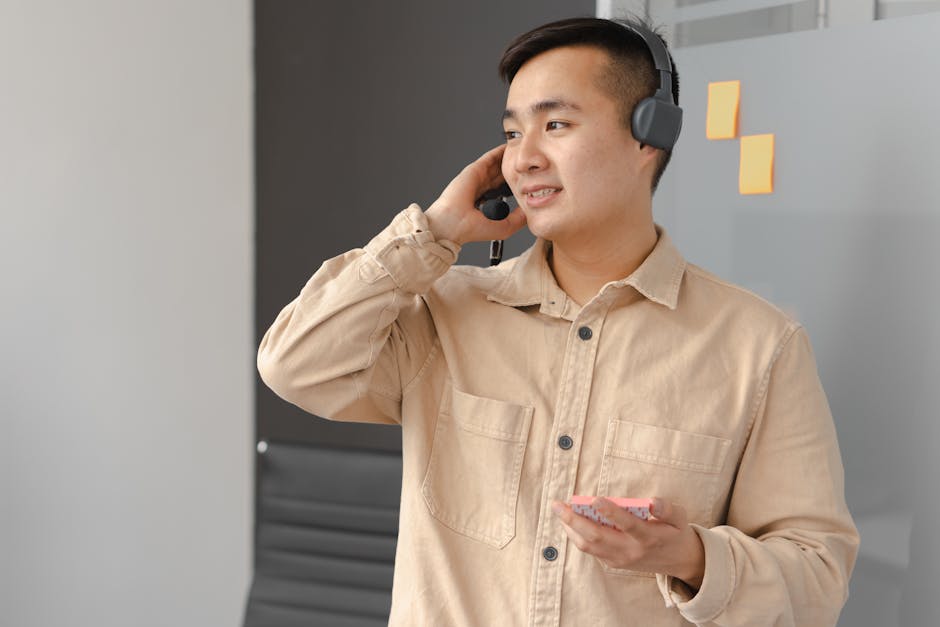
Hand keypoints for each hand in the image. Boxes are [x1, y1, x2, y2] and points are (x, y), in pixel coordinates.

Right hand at [425, 145, 526, 244]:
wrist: (454, 223)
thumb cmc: (473, 229)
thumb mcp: (505, 227)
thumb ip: (519, 218)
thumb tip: (532, 208)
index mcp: (489, 203)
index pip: (505, 190)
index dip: (518, 184)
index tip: (532, 181)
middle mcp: (484, 189)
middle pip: (503, 175)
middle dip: (516, 170)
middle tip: (530, 165)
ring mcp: (478, 179)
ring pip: (498, 165)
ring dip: (510, 159)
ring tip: (524, 152)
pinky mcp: (475, 170)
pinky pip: (490, 157)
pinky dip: (500, 152)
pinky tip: (511, 147)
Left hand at [552, 497, 704, 588]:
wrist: (678, 561)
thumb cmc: (675, 532)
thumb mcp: (680, 518)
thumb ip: (668, 509)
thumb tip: (654, 502)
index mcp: (649, 538)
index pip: (628, 525)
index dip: (612, 513)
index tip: (595, 499)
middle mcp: (631, 551)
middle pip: (598, 538)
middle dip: (575, 521)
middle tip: (558, 505)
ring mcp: (620, 559)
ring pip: (589, 546)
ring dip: (571, 528)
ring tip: (559, 510)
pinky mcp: (613, 563)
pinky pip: (590, 550)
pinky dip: (577, 535)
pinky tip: (569, 520)